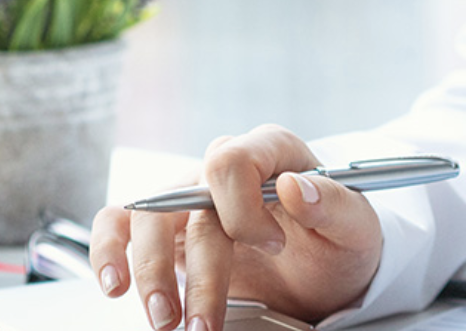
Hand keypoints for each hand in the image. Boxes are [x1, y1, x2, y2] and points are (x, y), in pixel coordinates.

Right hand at [89, 125, 382, 330]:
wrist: (325, 273)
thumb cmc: (338, 242)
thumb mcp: (355, 228)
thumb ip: (331, 204)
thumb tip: (294, 187)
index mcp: (271, 152)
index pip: (232, 160)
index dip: (242, 207)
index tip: (272, 245)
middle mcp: (225, 170)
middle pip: (187, 200)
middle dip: (196, 267)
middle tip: (205, 320)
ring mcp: (192, 198)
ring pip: (148, 216)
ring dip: (150, 273)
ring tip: (166, 320)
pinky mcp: (170, 229)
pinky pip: (121, 224)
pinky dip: (110, 250)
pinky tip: (115, 284)